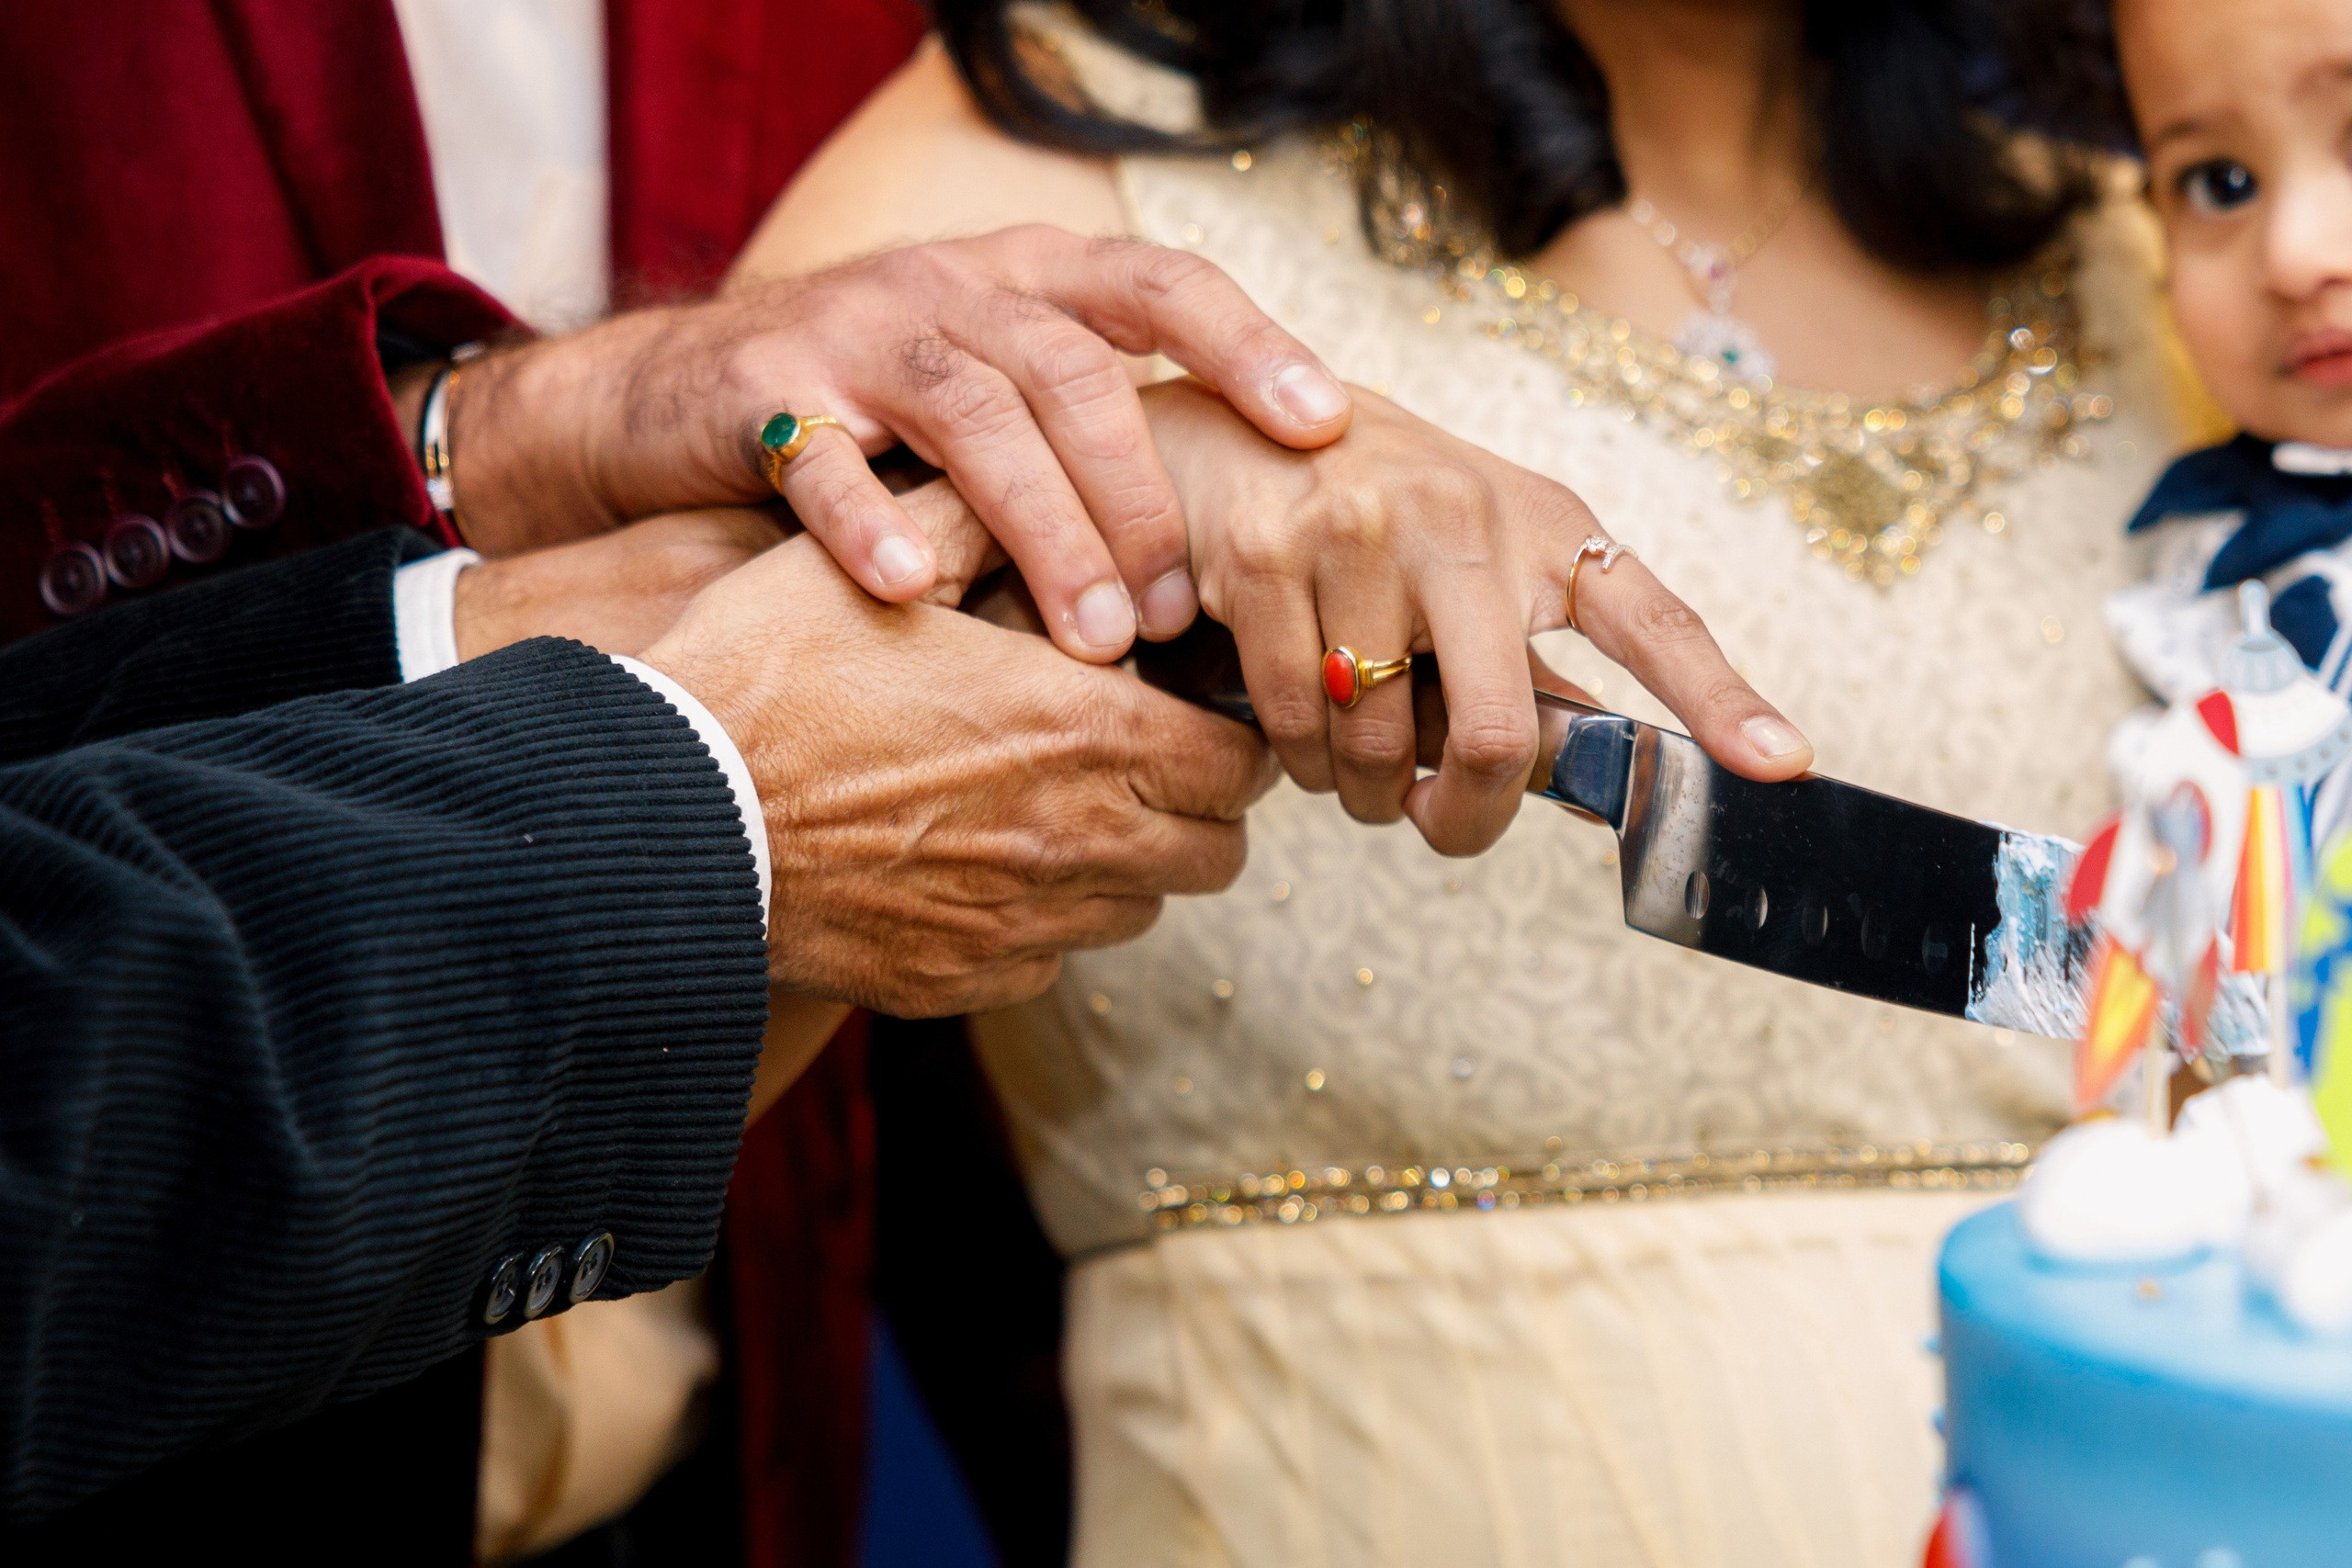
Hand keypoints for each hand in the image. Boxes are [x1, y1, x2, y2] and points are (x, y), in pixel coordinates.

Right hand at [446, 228, 1352, 661]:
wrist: (672, 394)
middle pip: (1073, 370)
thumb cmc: (875, 418)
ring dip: (1044, 529)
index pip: (1158, 284)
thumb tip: (1248, 533)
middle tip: (1180, 617)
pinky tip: (913, 590)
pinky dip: (872, 521)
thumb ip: (1094, 430)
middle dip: (1140, 496)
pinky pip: (826, 456)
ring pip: (973, 413)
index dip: (1247, 344)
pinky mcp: (764, 389)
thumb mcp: (994, 390)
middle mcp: (949, 287)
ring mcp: (854, 331)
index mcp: (1024, 280)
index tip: (1324, 428)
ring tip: (1094, 639)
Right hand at [638, 481, 1277, 1014]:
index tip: (1192, 710)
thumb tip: (1032, 488)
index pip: (1238, 760)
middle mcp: (1073, 839)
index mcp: (1081, 728)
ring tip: (1057, 811)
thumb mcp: (873, 560)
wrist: (664, 809)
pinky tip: (979, 869)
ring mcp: (1019, 925)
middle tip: (1143, 763)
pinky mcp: (960, 982)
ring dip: (1124, 865)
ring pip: (1140, 910)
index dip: (1228, 735)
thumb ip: (978, 520)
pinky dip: (1039, 923)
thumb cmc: (764, 673)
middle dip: (1196, 809)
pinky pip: (1049, 962)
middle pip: (1216, 851)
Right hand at [1143, 380, 1812, 856]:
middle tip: (1438, 823)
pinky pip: (1298, 722)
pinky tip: (1300, 734)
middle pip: (1499, 732)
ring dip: (1365, 791)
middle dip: (1467, 815)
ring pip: (1382, 745)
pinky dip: (1300, 761)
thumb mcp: (1470, 556)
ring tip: (1352, 762)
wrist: (1230, 415)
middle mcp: (1461, 517)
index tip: (1784, 765)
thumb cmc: (1368, 503)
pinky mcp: (1265, 555)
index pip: (1651, 619)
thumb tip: (1588, 776)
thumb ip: (1522, 659)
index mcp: (1539, 523)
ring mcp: (1358, 531)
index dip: (1722, 699)